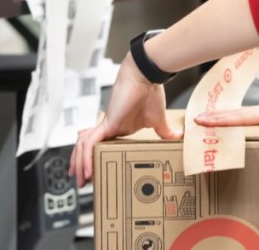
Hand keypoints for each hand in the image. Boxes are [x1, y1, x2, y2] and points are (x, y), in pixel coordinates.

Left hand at [69, 54, 181, 187]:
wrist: (146, 77)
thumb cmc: (150, 93)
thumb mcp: (159, 119)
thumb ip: (165, 131)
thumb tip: (178, 136)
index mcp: (120, 127)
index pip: (100, 144)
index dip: (93, 157)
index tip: (92, 171)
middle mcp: (109, 126)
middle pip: (86, 147)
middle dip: (81, 164)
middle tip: (81, 180)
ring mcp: (106, 124)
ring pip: (83, 146)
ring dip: (80, 164)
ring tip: (81, 179)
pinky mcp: (107, 123)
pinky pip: (89, 144)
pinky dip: (86, 157)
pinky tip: (87, 170)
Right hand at [195, 83, 258, 127]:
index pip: (243, 117)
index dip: (222, 120)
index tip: (202, 120)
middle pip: (238, 114)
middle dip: (216, 117)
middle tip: (194, 120)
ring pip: (243, 114)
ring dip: (225, 117)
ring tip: (207, 120)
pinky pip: (252, 118)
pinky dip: (238, 119)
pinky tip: (234, 124)